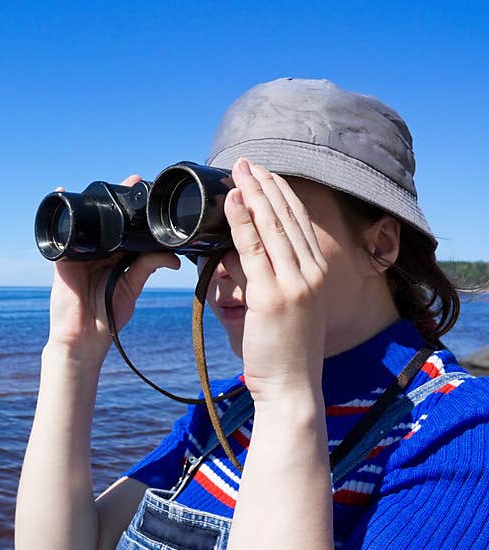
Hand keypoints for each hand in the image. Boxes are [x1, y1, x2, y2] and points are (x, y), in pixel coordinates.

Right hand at [46, 174, 180, 363]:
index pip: (127, 228)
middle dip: (117, 200)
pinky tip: (62, 192)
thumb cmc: (108, 315)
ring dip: (93, 202)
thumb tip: (174, 258)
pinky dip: (61, 214)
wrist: (84, 337)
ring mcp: (80, 253)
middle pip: (107, 220)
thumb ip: (149, 267)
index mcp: (117, 257)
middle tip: (132, 181)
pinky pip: (61, 233)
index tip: (145, 188)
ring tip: (104, 185)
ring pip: (87, 222)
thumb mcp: (132, 287)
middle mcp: (99, 251)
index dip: (135, 209)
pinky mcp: (64, 259)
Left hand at [225, 158, 328, 403]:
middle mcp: (311, 273)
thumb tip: (239, 257)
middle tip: (248, 161)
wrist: (292, 386)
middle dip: (267, 185)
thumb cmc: (283, 352)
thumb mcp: (287, 309)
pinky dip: (243, 221)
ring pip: (272, 227)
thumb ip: (271, 280)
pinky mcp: (273, 295)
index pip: (299, 224)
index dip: (282, 195)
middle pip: (288, 218)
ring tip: (238, 169)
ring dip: (254, 193)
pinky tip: (234, 200)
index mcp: (317, 274)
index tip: (266, 174)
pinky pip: (254, 250)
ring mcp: (294, 283)